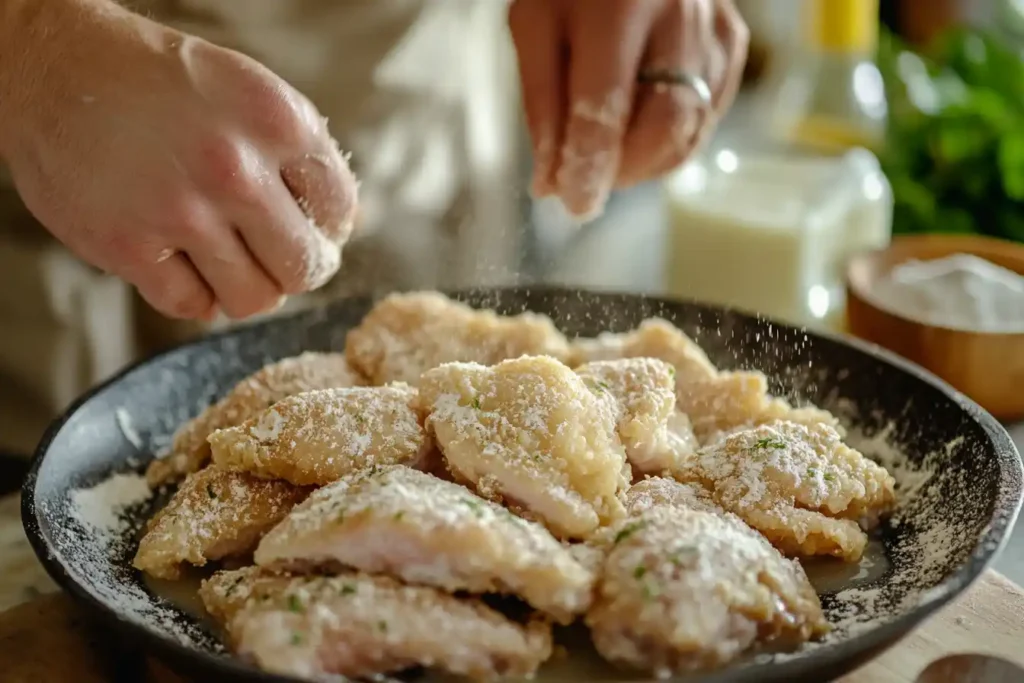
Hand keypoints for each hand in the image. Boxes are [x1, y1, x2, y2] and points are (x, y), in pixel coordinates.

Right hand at [0, 0, 356, 319]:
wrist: (54, 65)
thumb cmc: (160, 82)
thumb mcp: (248, 91)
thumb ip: (298, 155)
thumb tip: (343, 225)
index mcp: (278, 122)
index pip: (339, 212)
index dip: (327, 230)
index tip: (306, 230)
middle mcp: (235, 167)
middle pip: (304, 268)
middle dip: (296, 270)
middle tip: (274, 258)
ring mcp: (180, 211)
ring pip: (254, 299)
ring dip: (245, 288)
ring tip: (227, 261)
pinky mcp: (128, 246)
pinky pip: (192, 306)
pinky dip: (193, 294)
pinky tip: (181, 262)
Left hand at [509, 0, 747, 219]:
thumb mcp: (533, 23)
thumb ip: (541, 102)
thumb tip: (552, 179)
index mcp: (619, 6)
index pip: (605, 107)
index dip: (590, 166)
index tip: (575, 204)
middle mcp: (679, 15)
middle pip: (663, 126)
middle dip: (624, 170)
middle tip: (588, 180)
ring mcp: (714, 28)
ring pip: (691, 128)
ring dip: (647, 162)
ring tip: (610, 156)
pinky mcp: (733, 41)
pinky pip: (709, 113)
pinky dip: (673, 139)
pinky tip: (641, 130)